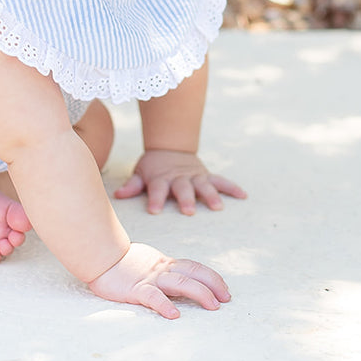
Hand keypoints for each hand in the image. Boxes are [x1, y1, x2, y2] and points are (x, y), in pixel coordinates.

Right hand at [88, 242, 230, 318]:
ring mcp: (150, 279)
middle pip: (194, 274)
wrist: (99, 256)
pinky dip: (165, 305)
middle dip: (213, 286)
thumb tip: (180, 281)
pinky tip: (174, 315)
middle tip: (226, 300)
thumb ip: (163, 271)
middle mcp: (162, 270)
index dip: (212, 278)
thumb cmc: (122, 263)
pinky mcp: (135, 289)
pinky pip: (153, 297)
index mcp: (165, 264)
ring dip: (200, 294)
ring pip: (180, 283)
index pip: (195, 267)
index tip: (225, 290)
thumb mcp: (148, 264)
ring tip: (213, 307)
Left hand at [113, 149, 246, 214]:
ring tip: (218, 207)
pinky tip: (243, 196)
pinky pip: (221, 181)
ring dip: (211, 195)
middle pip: (182, 189)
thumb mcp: (140, 173)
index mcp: (161, 179)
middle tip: (188, 211)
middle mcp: (179, 178)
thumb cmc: (153, 168)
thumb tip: (118, 194)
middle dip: (186, 199)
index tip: (153, 211)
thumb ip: (132, 185)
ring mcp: (195, 177)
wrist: (170, 149)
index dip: (154, 199)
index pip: (156, 190)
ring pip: (204, 186)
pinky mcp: (207, 175)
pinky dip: (232, 188)